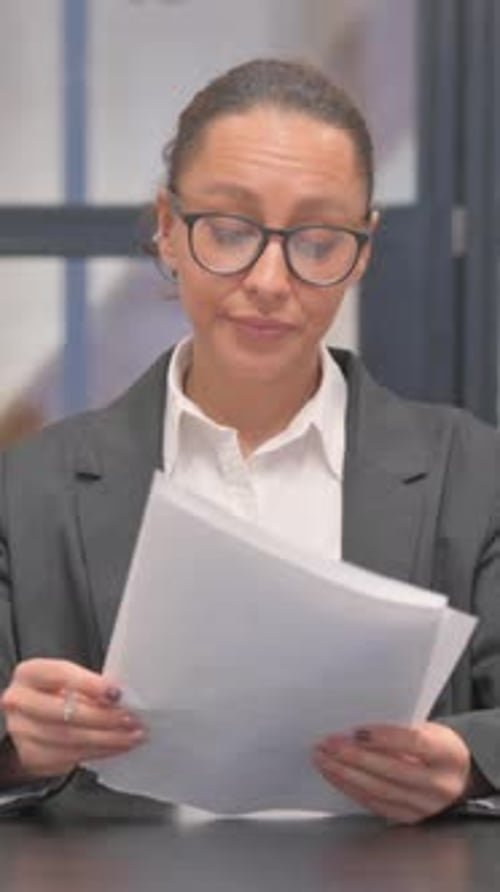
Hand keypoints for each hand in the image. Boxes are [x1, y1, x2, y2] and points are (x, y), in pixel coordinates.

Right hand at [1, 658, 144, 779]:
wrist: (31, 720)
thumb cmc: (55, 693)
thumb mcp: (68, 680)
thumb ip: (88, 685)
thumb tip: (119, 698)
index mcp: (30, 674)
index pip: (60, 676)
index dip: (90, 684)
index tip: (116, 692)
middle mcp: (19, 701)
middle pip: (64, 713)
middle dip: (103, 718)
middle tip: (130, 720)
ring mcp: (22, 732)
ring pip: (69, 739)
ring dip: (106, 739)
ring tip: (131, 736)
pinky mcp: (31, 756)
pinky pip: (69, 757)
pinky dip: (98, 752)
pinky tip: (117, 747)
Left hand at [313, 722, 470, 823]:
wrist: (457, 774)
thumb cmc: (437, 744)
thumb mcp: (428, 728)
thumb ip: (399, 728)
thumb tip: (355, 729)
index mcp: (448, 754)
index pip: (414, 743)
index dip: (384, 737)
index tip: (355, 730)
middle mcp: (440, 785)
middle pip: (392, 771)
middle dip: (354, 757)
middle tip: (328, 744)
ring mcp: (426, 807)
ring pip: (380, 790)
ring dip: (345, 774)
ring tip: (323, 758)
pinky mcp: (410, 819)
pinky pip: (375, 805)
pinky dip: (351, 788)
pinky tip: (335, 775)